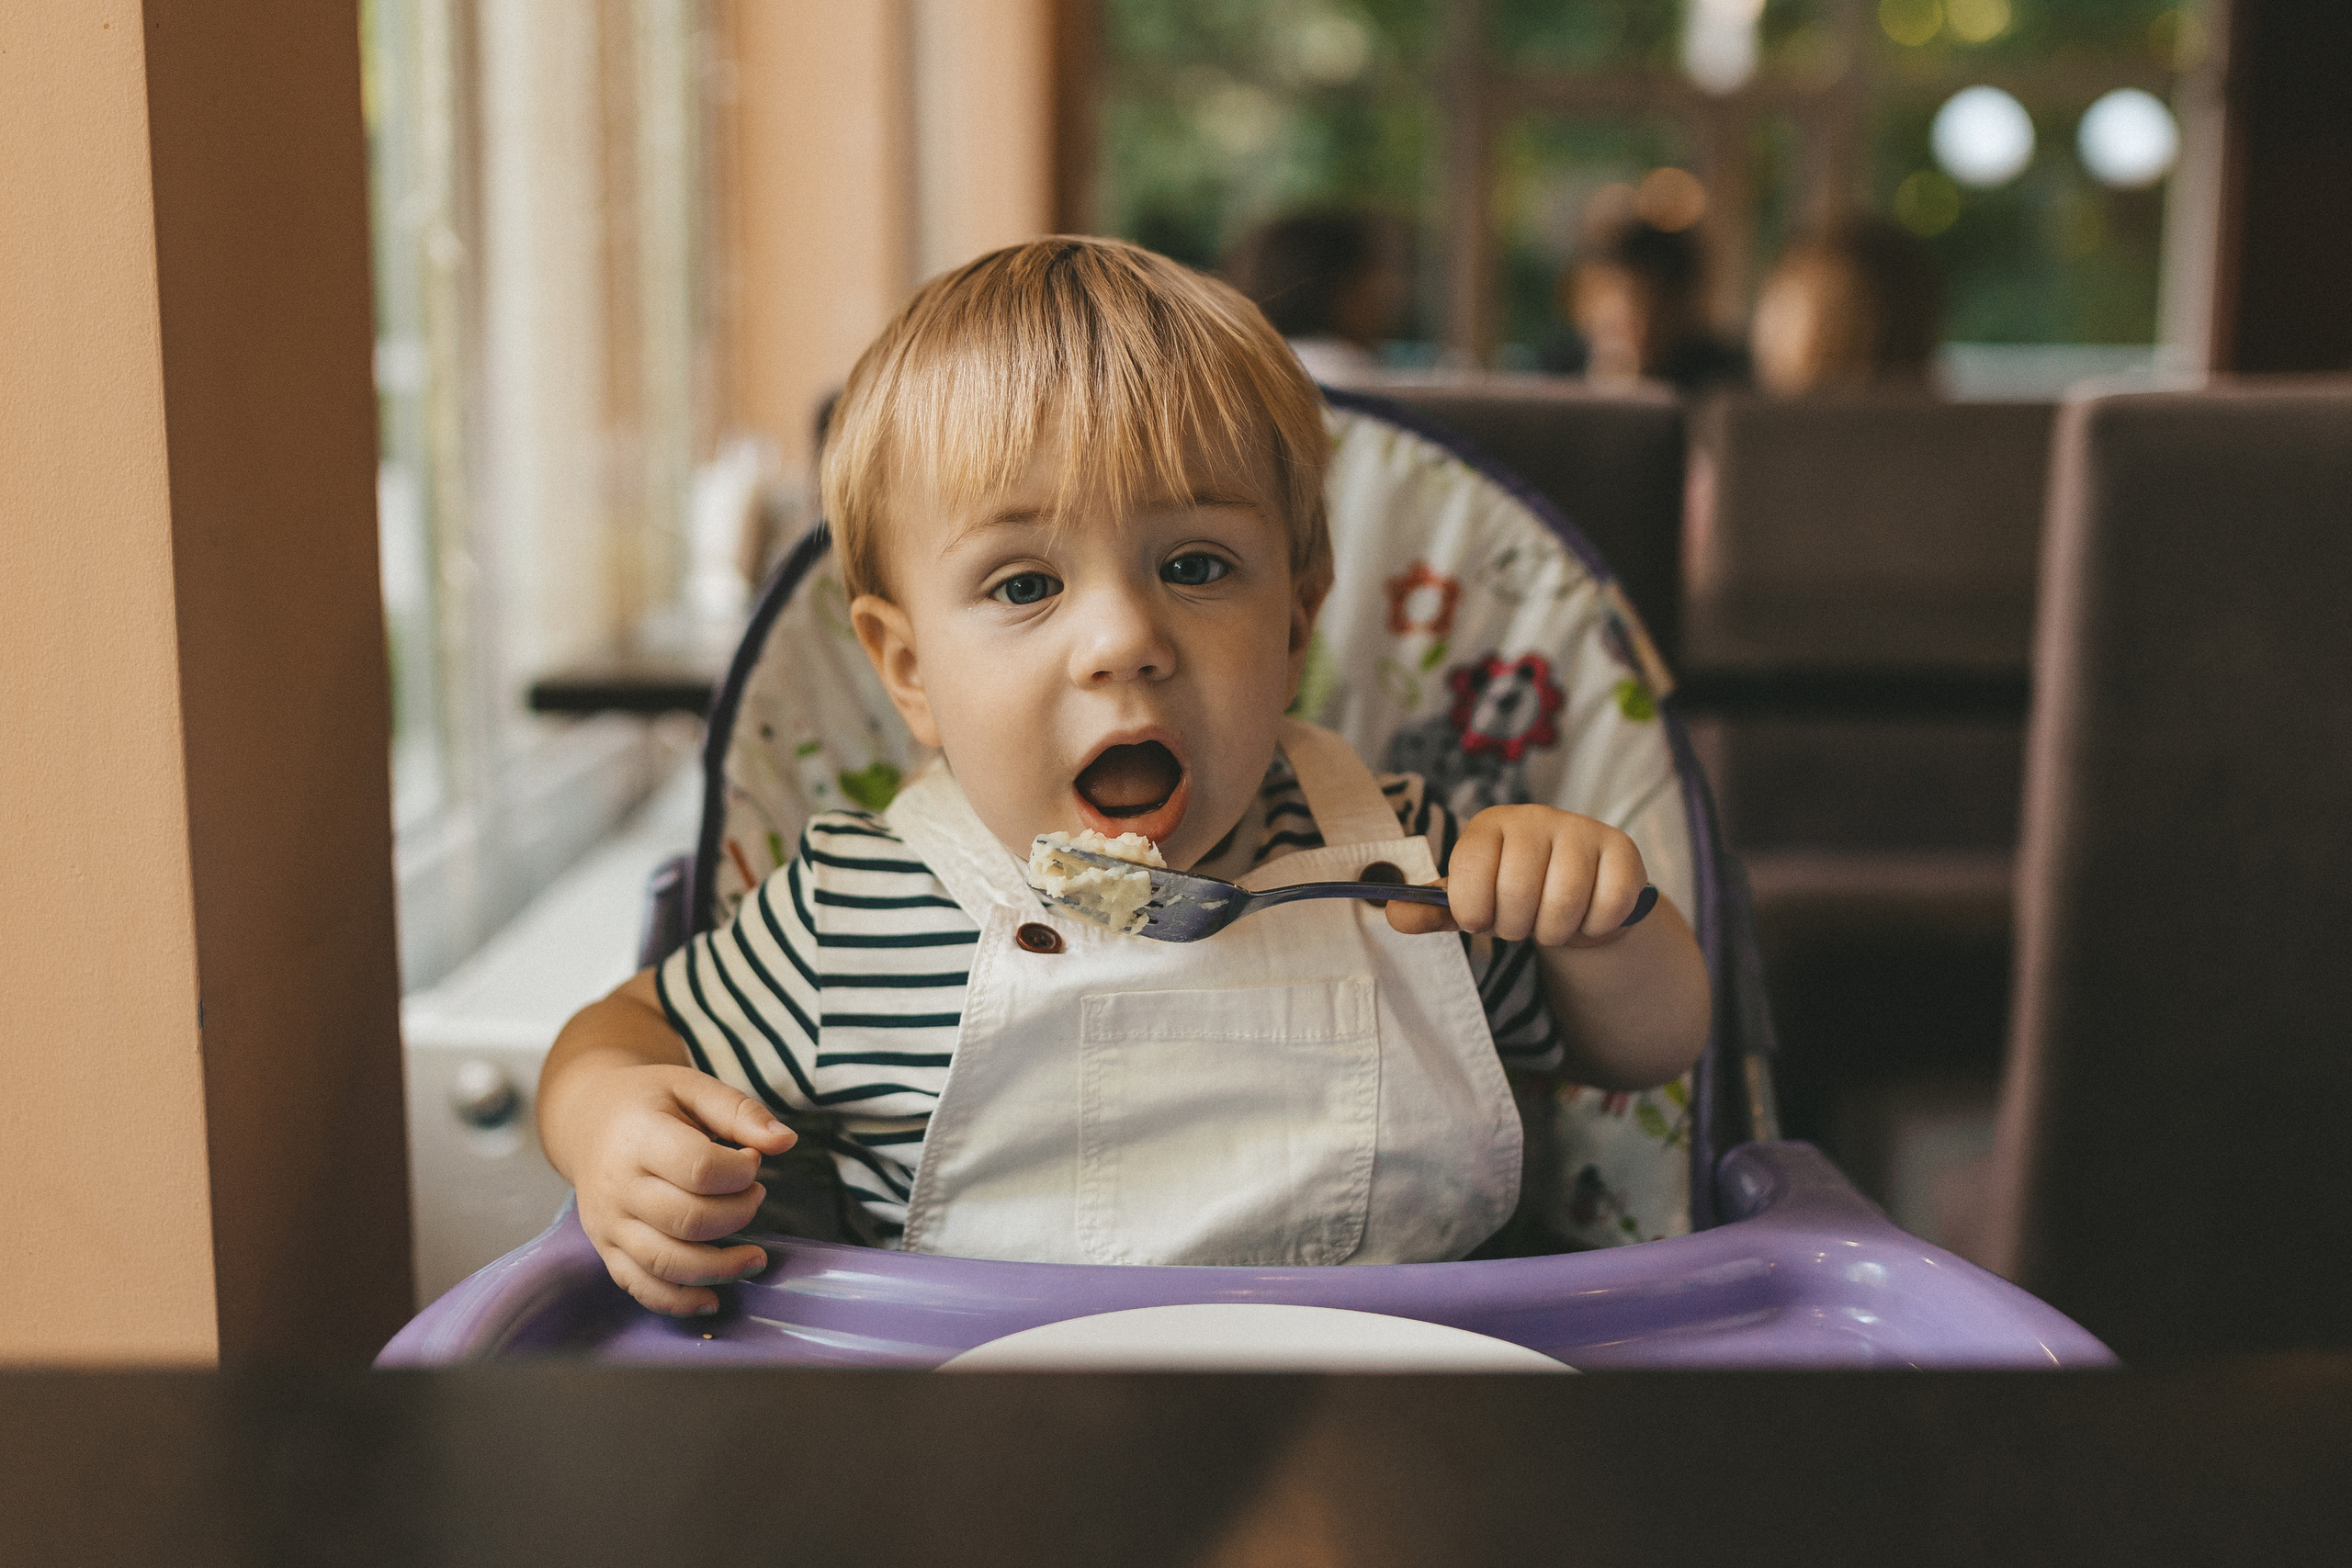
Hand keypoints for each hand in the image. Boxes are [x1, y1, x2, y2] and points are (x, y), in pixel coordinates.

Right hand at [563, 1064, 798, 1315]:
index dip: (740, 1172)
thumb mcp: (693, 1086)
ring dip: (721, 1268)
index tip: (753, 1160)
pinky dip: (679, 1302)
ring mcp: (609, 1224)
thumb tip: (786, 1141)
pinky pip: (641, 1287)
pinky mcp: (606, 1250)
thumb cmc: (649, 1102)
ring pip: (667, 1263)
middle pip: (688, 1220)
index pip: (699, 1169)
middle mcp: (619, 1187)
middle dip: (738, 1214)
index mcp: (639, 1138)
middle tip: (756, 1195)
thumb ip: (740, 1112)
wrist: (587, 1119)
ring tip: (755, 1257)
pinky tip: (713, 1300)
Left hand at [1384, 804, 1649, 947]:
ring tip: (1551, 922)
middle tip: (1521, 922)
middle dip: (1517, 927)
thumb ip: (1433, 911)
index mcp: (1489, 825)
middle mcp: (1535, 817)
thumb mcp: (1471, 902)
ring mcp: (1581, 829)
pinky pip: (1608, 905)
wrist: (1580, 897)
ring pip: (1564, 903)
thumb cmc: (1515, 896)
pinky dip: (1594, 927)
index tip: (1479, 919)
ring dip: (1555, 931)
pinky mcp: (1622, 848)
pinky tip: (1588, 915)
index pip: (1469, 873)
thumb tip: (1394, 915)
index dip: (1473, 911)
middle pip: (1518, 892)